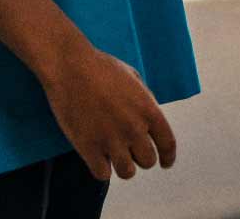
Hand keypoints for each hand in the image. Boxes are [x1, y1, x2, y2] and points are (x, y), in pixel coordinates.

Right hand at [39, 43, 176, 181]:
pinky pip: (103, 174)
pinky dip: (101, 169)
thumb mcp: (133, 78)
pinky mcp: (88, 147)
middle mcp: (134, 128)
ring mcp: (111, 139)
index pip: (168, 144)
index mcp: (148, 110)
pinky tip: (97, 159)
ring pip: (127, 173)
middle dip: (140, 157)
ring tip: (113, 157)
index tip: (165, 164)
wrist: (71, 66)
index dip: (168, 157)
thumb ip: (145, 100)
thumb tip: (149, 120)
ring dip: (122, 166)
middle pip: (147, 161)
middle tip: (129, 151)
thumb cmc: (101, 67)